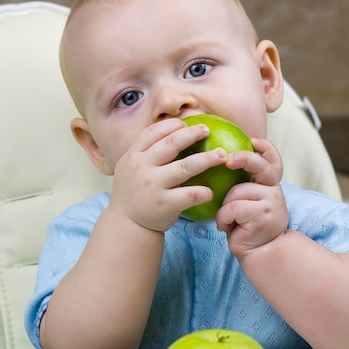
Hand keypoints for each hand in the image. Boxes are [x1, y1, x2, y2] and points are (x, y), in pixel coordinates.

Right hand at [109, 118, 228, 231]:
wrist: (127, 225)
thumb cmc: (135, 192)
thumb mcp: (130, 167)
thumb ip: (146, 151)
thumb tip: (173, 131)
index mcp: (133, 155)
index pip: (153, 132)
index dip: (172, 125)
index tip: (187, 123)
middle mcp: (142, 168)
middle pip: (172, 144)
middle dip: (193, 133)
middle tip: (207, 131)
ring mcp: (153, 186)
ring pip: (186, 166)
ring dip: (208, 159)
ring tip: (222, 155)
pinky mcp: (165, 204)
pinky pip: (190, 195)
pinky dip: (203, 192)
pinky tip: (211, 192)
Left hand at [215, 137, 287, 257]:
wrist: (259, 253)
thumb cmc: (245, 226)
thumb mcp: (246, 202)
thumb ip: (242, 185)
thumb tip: (220, 161)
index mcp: (269, 184)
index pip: (273, 161)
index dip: (266, 148)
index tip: (253, 141)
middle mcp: (274, 190)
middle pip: (260, 166)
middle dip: (244, 158)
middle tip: (228, 159)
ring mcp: (271, 202)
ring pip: (237, 192)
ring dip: (225, 207)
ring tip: (227, 221)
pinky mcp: (263, 215)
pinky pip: (233, 208)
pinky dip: (224, 218)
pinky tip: (227, 227)